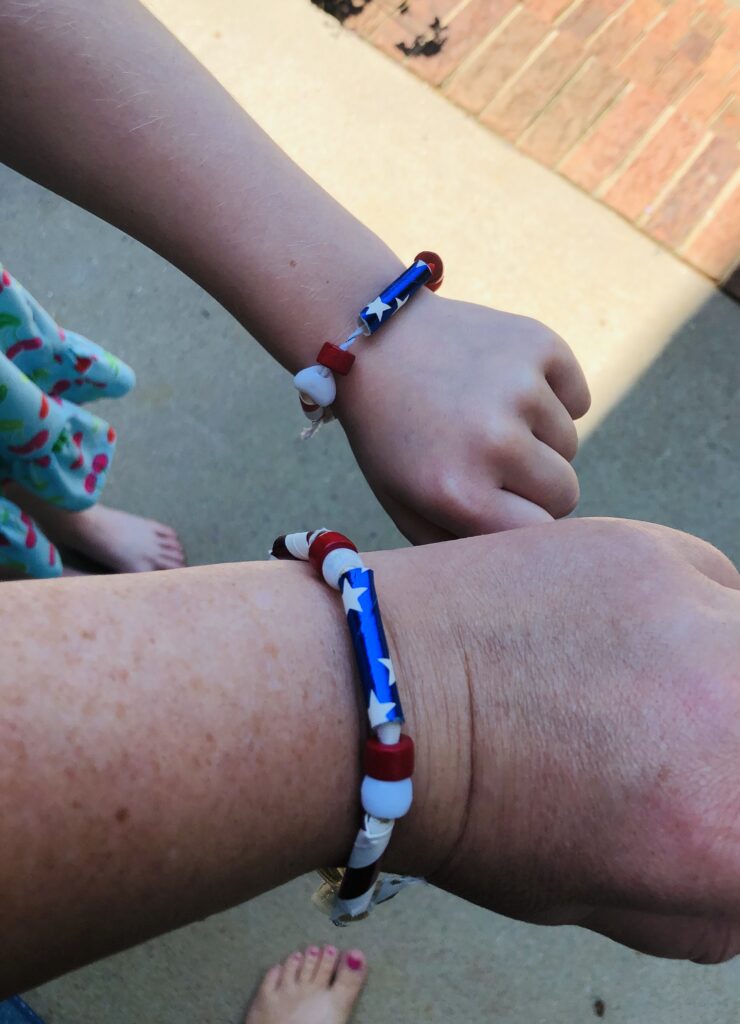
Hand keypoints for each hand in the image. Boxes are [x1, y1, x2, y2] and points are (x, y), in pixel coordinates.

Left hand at [336, 292, 590, 542]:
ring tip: (486, 417)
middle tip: (492, 461)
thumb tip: (521, 569)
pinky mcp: (539, 344)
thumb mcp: (405, 504)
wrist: (373, 340)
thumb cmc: (392, 436)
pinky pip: (577, 398)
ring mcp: (520, 387)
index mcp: (458, 492)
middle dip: (535, 485)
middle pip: (564, 492)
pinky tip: (504, 386)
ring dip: (539, 438)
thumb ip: (460, 547)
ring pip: (570, 444)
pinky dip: (553, 396)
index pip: (541, 534)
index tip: (500, 505)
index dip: (523, 521)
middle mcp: (494, 441)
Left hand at [383, 518, 739, 960]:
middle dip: (728, 748)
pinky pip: (714, 584)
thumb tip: (739, 858)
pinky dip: (690, 612)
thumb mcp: (603, 897)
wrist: (383, 696)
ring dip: (723, 670)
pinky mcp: (653, 554)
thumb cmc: (472, 812)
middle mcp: (735, 724)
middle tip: (679, 743)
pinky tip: (627, 631)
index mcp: (727, 841)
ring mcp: (699, 624)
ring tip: (660, 684)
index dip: (731, 820)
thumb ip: (709, 896)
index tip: (706, 800)